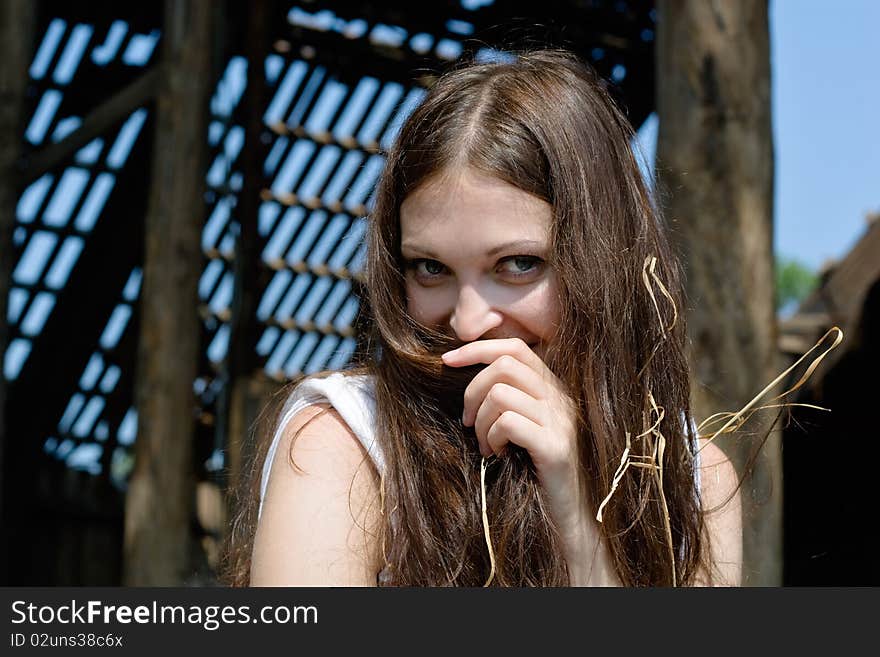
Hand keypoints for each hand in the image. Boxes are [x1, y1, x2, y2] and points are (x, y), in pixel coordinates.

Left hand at [441, 338, 590, 550]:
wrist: (563, 516)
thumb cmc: (530, 470)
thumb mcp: (518, 426)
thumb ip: (504, 397)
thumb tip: (461, 369)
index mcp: (551, 388)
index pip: (514, 349)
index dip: (477, 349)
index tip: (447, 361)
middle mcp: (560, 398)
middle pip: (504, 366)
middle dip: (473, 392)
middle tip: (468, 424)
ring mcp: (561, 421)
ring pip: (500, 394)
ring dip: (481, 422)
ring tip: (486, 446)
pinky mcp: (555, 446)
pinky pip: (507, 423)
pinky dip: (492, 438)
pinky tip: (498, 455)